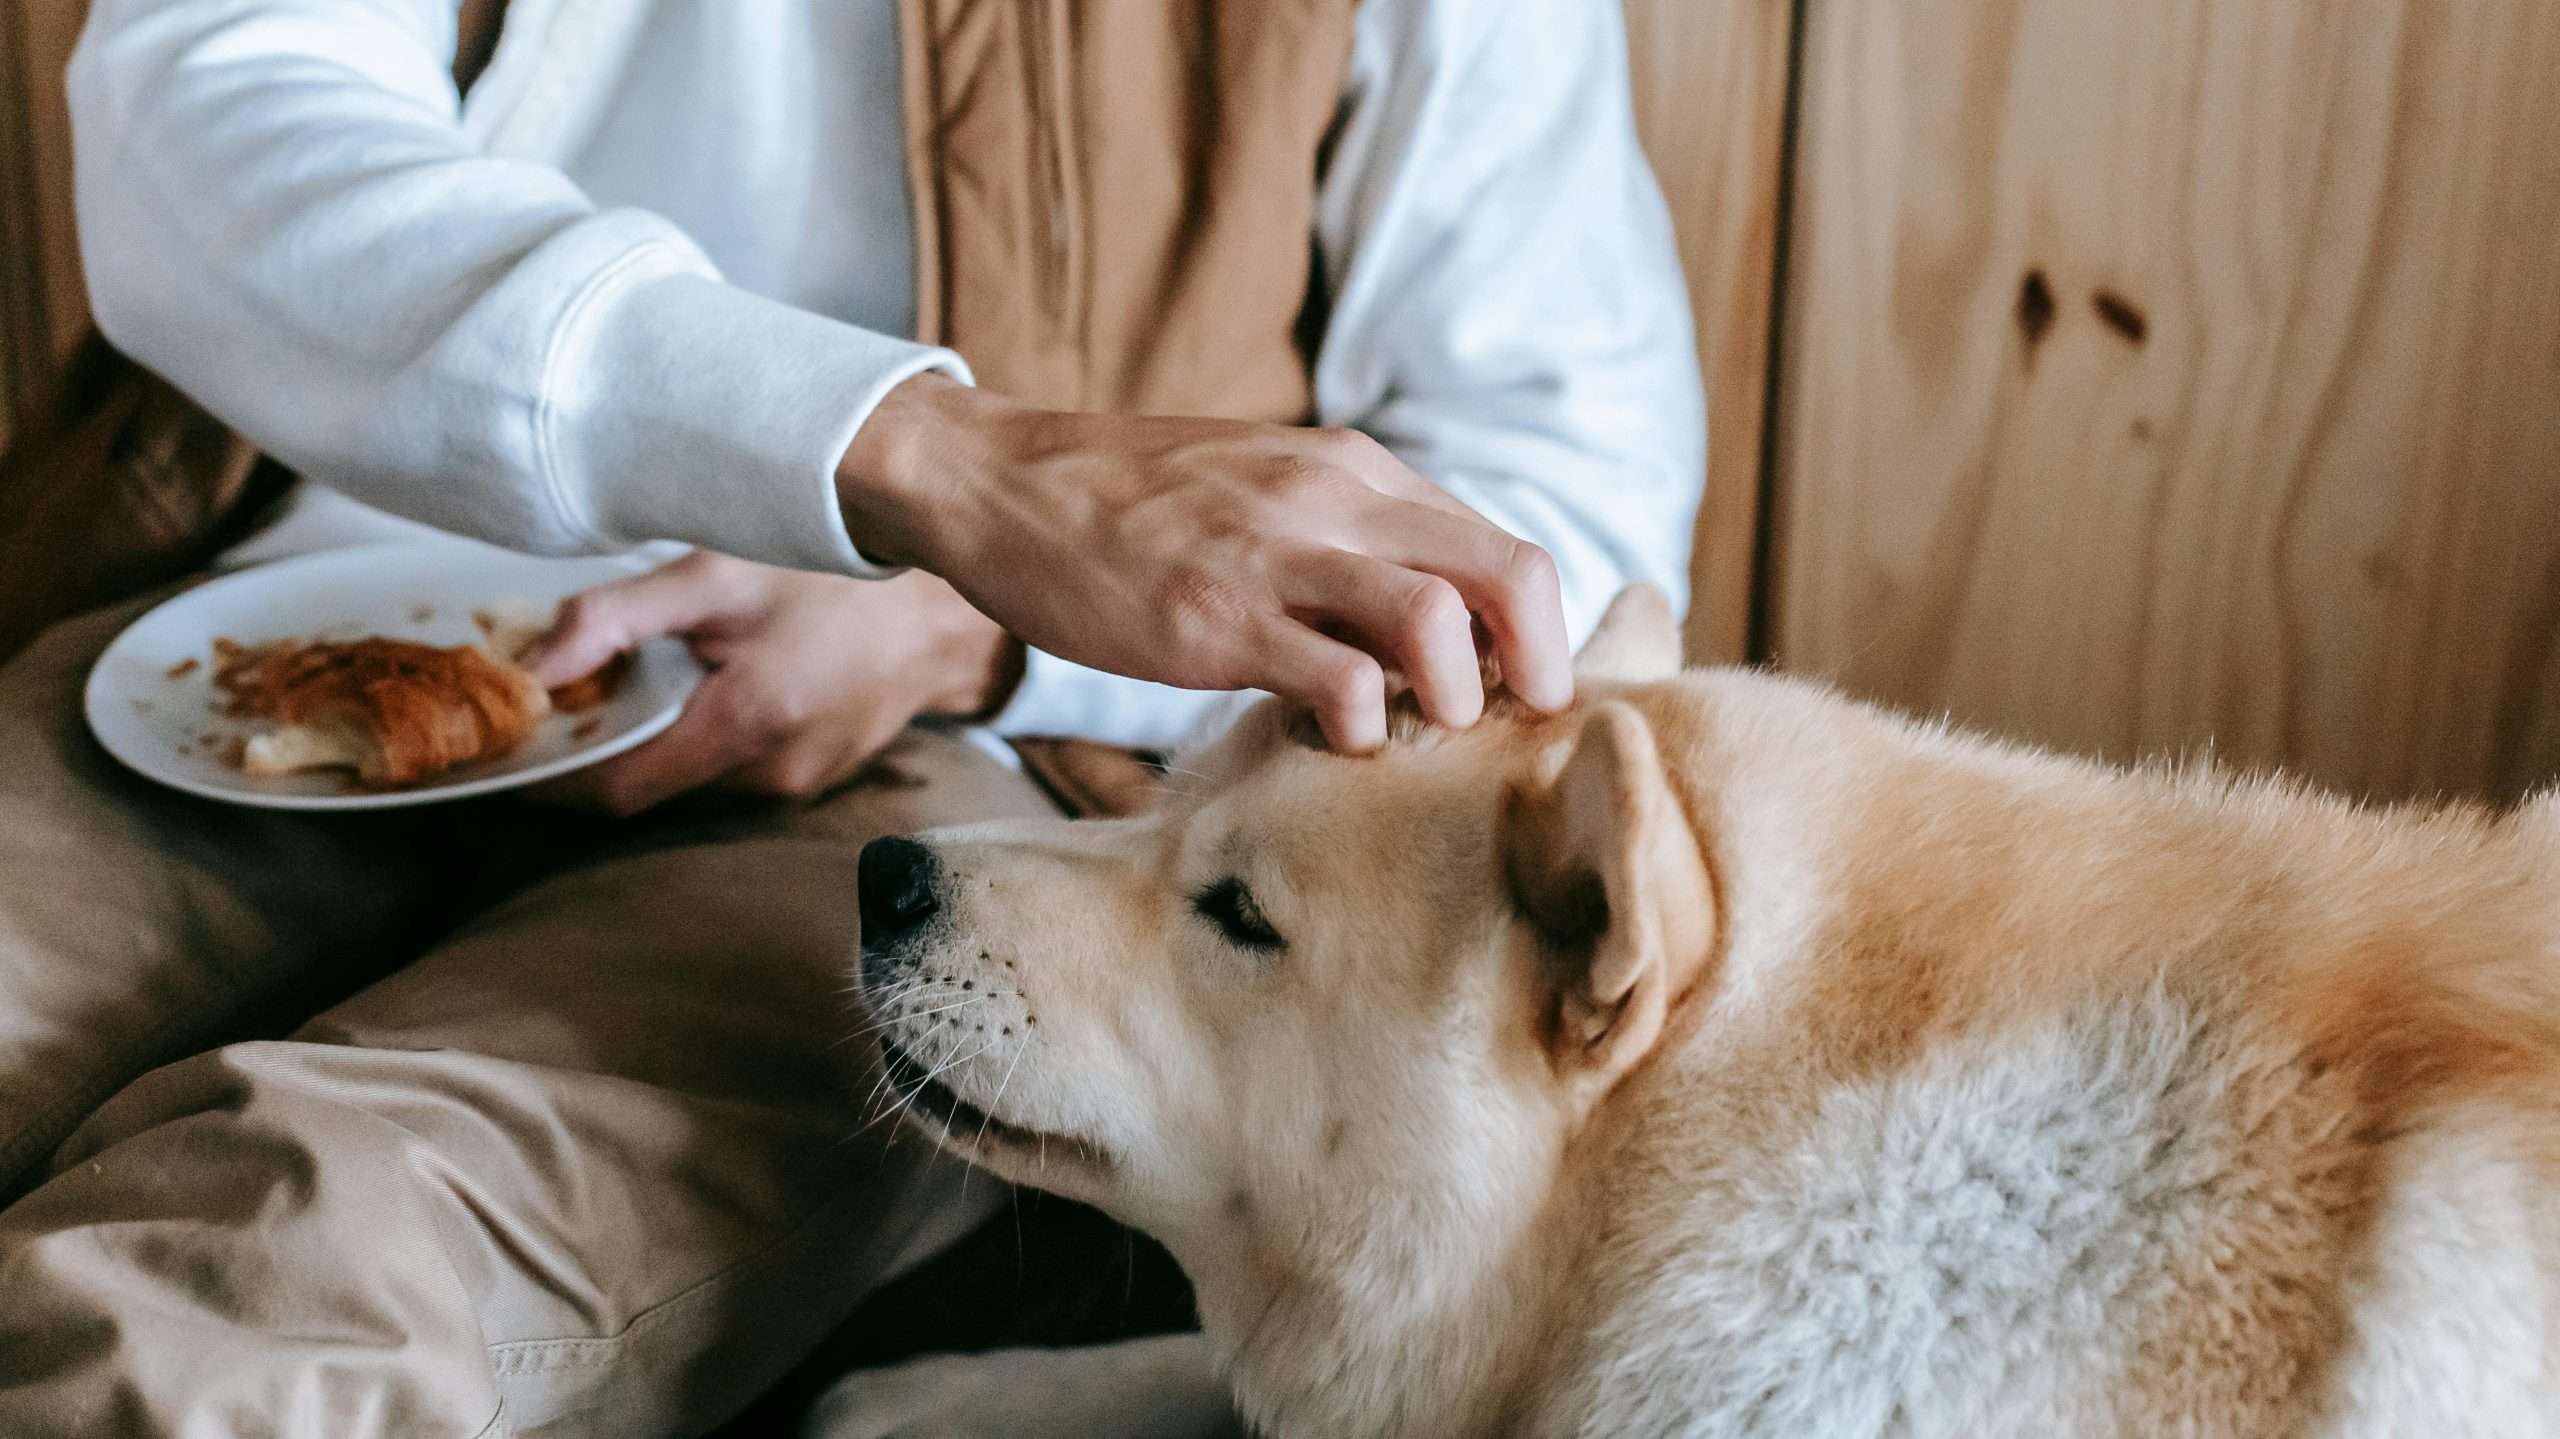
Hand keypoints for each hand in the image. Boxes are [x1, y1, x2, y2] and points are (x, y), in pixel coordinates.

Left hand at [527, 551, 1016, 814]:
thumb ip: (615, 620)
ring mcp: (798, 785)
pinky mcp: (815, 780)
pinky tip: (722, 683)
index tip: (521, 742)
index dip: (559, 778)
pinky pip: (733, 771)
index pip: (618, 791)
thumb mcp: (716, 575)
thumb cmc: (831, 578)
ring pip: (692, 779)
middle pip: (653, 787)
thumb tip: (532, 670)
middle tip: (577, 691)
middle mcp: (772, 775)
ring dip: (661, 739)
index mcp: (744, 725)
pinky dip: (707, 736)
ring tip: (658, 675)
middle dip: (607, 748)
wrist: (940, 610)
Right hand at [835, 375, 1570, 752]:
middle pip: (1511, 577)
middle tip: (1504, 729)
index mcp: (1357, 473)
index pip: (1504, 549)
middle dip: (1536, 671)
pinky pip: (1339, 684)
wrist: (1000, 480)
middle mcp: (1336, 500)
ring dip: (1452, 704)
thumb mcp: (1265, 488)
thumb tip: (1433, 621)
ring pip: (1440, 627)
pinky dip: (1356, 732)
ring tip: (1411, 734)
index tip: (1506, 691)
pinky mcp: (1214, 620)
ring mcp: (1277, 557)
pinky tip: (1323, 741)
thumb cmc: (1135, 503)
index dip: (1532, 636)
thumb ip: (1351, 537)